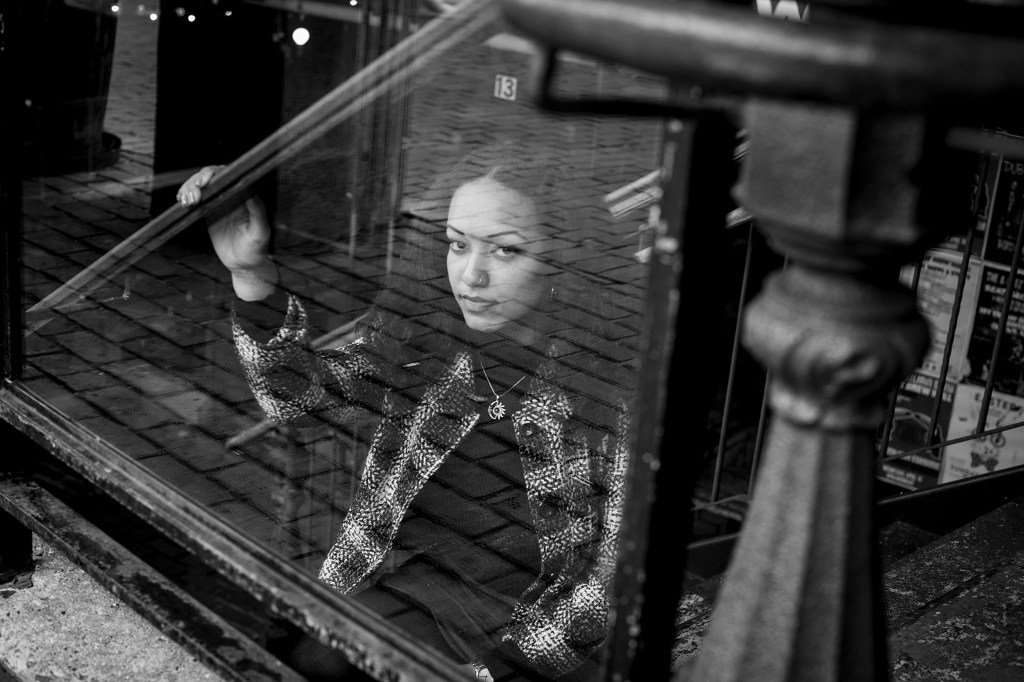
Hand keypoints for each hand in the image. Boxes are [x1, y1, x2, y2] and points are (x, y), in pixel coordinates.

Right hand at [178, 165, 278, 299]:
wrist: (245, 265)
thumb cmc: (257, 249)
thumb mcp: (261, 233)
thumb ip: (258, 213)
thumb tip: (252, 194)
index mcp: (245, 197)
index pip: (229, 177)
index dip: (214, 175)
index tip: (204, 183)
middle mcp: (231, 196)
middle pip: (210, 178)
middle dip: (197, 181)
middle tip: (193, 195)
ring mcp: (218, 203)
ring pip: (199, 187)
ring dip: (188, 189)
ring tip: (186, 201)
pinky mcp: (207, 212)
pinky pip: (194, 200)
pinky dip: (185, 197)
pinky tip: (182, 202)